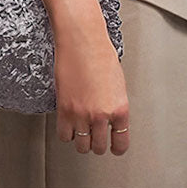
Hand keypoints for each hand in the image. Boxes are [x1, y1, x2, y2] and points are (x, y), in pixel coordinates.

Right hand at [53, 22, 129, 155]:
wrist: (82, 40)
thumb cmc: (100, 52)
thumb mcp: (117, 82)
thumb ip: (114, 104)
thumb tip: (110, 117)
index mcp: (120, 108)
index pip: (121, 143)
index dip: (116, 147)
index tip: (113, 147)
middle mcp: (102, 115)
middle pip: (99, 147)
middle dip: (96, 142)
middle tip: (93, 134)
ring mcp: (82, 115)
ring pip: (81, 146)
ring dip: (81, 140)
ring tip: (80, 129)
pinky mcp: (65, 110)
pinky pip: (64, 136)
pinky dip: (66, 132)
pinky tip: (68, 123)